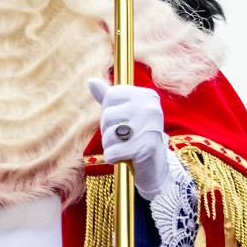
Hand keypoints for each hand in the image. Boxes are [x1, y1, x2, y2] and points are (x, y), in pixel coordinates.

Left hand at [89, 79, 174, 199]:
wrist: (155, 165)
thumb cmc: (137, 135)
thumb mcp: (125, 112)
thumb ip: (108, 97)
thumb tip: (91, 82)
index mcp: (147, 95)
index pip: (111, 95)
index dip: (109, 111)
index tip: (121, 120)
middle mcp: (151, 108)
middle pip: (108, 115)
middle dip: (108, 130)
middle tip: (123, 138)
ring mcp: (149, 128)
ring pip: (109, 134)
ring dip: (110, 145)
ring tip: (123, 147)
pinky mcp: (146, 149)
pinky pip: (112, 152)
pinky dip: (112, 158)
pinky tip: (123, 158)